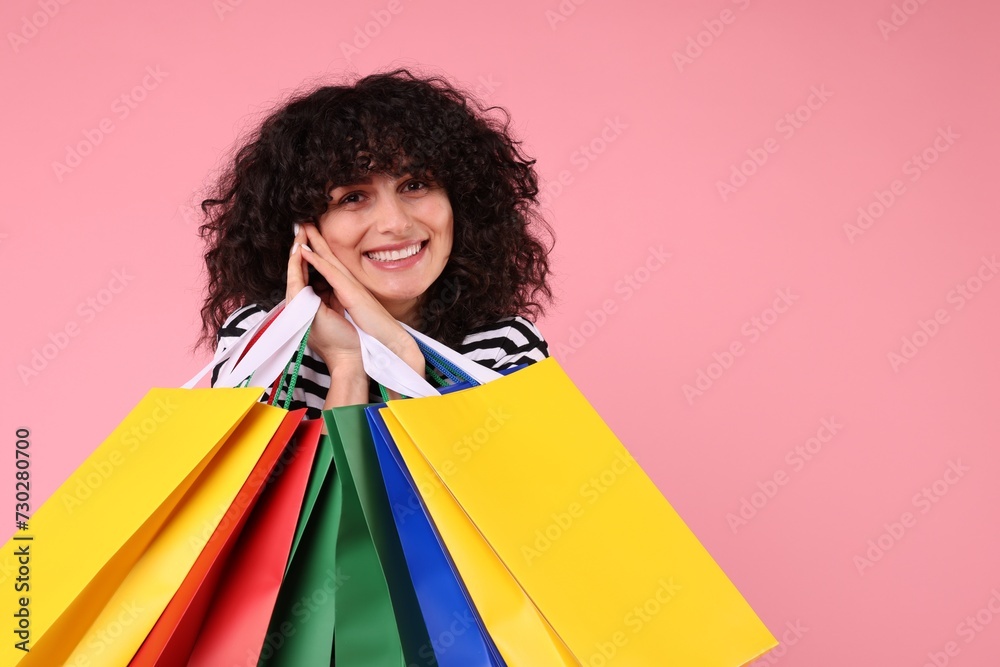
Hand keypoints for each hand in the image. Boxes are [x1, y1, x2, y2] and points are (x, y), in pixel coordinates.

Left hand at [288, 223, 424, 376]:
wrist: (385, 341)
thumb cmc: (369, 332)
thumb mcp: (350, 312)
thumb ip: (339, 300)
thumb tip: (329, 294)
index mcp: (344, 289)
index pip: (326, 266)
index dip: (315, 250)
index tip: (305, 238)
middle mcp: (346, 283)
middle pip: (326, 256)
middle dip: (313, 238)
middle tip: (302, 222)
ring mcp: (348, 285)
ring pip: (327, 258)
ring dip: (313, 241)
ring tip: (303, 226)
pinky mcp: (349, 292)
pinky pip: (328, 272)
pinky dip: (316, 260)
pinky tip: (304, 250)